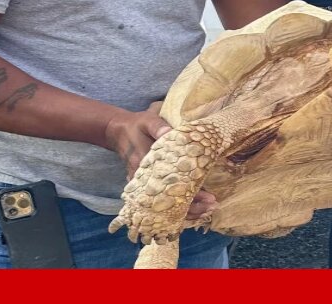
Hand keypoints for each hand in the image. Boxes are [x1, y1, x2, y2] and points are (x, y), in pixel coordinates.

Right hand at [106, 102, 218, 220]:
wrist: (118, 131)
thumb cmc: (136, 126)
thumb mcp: (147, 121)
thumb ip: (158, 127)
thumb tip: (171, 132)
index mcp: (147, 167)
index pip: (172, 188)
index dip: (192, 196)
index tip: (209, 198)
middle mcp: (146, 182)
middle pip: (170, 205)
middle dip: (193, 208)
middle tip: (213, 206)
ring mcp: (145, 186)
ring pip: (166, 207)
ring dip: (187, 211)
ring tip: (208, 208)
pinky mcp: (147, 186)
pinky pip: (163, 203)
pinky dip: (178, 207)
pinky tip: (195, 206)